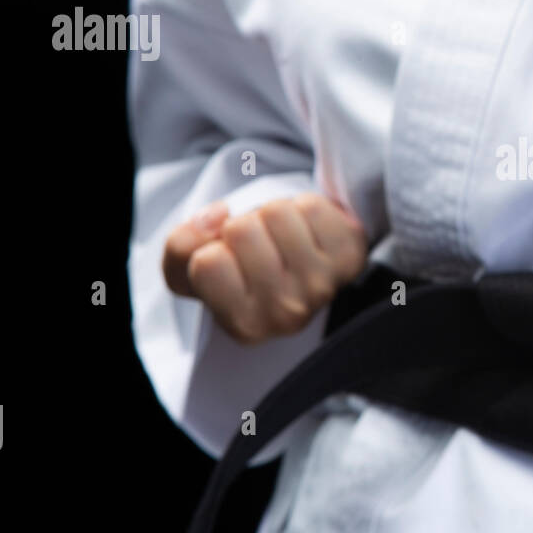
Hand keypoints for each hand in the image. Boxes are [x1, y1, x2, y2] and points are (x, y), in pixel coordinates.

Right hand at [162, 193, 367, 343]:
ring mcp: (324, 285)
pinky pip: (311, 205)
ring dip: (272, 215)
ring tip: (280, 238)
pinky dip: (302, 208)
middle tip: (257, 246)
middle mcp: (288, 314)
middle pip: (241, 230)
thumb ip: (181, 247)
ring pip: (276, 211)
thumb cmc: (241, 270)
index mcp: (245, 326)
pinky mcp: (351, 254)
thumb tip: (218, 215)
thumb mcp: (191, 270)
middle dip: (242, 227)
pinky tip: (306, 232)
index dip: (211, 248)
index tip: (228, 260)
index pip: (208, 263)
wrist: (299, 266)